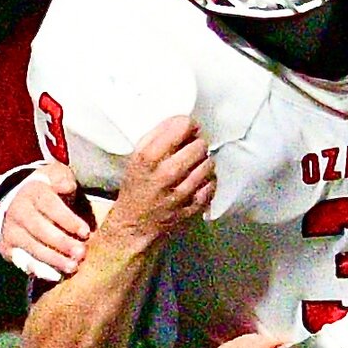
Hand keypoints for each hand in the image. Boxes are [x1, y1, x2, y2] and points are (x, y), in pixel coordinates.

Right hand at [0, 162, 89, 280]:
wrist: (21, 199)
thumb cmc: (50, 189)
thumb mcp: (57, 176)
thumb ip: (63, 180)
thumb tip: (67, 186)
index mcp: (33, 193)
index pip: (51, 207)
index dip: (68, 220)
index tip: (86, 232)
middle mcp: (18, 212)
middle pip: (40, 230)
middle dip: (62, 243)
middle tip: (82, 253)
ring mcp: (11, 231)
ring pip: (32, 248)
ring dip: (53, 260)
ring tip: (73, 267)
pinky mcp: (8, 247)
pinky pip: (23, 261)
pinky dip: (39, 270)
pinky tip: (56, 276)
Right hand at [99, 116, 216, 253]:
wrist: (134, 225)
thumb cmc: (136, 187)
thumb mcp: (136, 157)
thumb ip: (158, 136)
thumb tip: (185, 121)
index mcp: (147, 158)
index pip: (182, 127)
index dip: (188, 125)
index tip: (187, 130)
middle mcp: (166, 174)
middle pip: (199, 145)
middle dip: (196, 145)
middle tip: (189, 150)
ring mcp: (181, 192)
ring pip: (209, 164)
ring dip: (203, 163)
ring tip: (192, 166)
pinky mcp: (193, 207)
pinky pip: (212, 184)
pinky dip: (207, 181)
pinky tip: (197, 182)